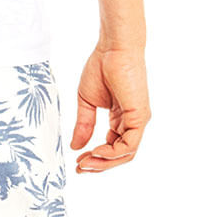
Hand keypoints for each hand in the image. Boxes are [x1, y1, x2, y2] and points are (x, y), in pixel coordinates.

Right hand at [70, 47, 150, 172]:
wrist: (113, 48)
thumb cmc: (102, 67)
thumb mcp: (87, 103)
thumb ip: (84, 126)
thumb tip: (75, 147)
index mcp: (121, 119)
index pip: (111, 148)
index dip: (95, 158)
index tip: (78, 161)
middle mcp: (131, 122)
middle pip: (118, 155)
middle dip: (99, 165)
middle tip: (81, 169)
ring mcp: (137, 120)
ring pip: (124, 155)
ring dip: (104, 163)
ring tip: (85, 163)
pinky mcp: (139, 117)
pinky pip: (128, 146)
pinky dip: (112, 154)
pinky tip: (96, 152)